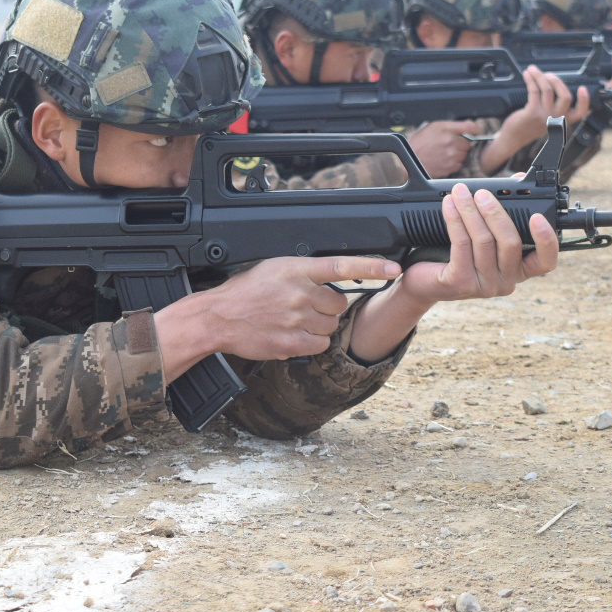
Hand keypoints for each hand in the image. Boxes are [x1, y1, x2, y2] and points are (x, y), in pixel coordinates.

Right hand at [155, 255, 400, 379]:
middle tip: (306, 306)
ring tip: (294, 321)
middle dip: (327, 307)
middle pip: (338, 304)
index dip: (371, 266)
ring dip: (319, 326)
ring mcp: (296, 319)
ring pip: (330, 327)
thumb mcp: (274, 269)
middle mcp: (299, 293)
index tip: (393, 268)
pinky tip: (293, 335)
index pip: (341, 265)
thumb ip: (304, 274)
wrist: (218, 317)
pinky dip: (311, 343)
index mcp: (295, 269)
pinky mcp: (291, 343)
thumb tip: (332, 282)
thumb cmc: (244, 292)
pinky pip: (320, 345)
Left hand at [347, 183, 559, 360]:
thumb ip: (502, 213)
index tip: (537, 216)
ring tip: (460, 192)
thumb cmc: (458, 256)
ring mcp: (484, 285)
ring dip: (470, 211)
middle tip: (481, 193)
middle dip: (495, 213)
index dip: (546, 240)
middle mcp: (506, 282)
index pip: (545, 262)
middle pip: (510, 243)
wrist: (424, 282)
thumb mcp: (483, 237)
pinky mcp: (461, 282)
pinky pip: (460, 244)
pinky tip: (449, 205)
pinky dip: (455, 220)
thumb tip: (516, 180)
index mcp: (519, 271)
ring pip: (483, 240)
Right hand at [406, 120, 476, 177]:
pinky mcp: (450, 169)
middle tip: (448, 143)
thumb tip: (474, 126)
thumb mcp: (435, 126)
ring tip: (444, 152)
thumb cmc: (420, 143)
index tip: (475, 131)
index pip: (471, 129)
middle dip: (460, 143)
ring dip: (457, 153)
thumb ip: (456, 125)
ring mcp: (452, 158)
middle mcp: (452, 146)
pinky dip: (453, 162)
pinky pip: (458, 165)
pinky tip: (443, 159)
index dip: (474, 130)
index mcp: (449, 133)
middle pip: (467, 144)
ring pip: (463, 155)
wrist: (410, 160)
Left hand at [481, 67, 590, 171]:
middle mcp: (556, 120)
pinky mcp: (532, 112)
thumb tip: (560, 87)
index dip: (584, 100)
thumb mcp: (549, 121)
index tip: (582, 88)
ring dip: (539, 76)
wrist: (515, 137)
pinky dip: (531, 79)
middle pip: (565, 95)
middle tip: (548, 74)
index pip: (580, 112)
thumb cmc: (531, 125)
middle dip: (557, 80)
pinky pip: (534, 90)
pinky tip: (527, 74)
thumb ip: (557, 110)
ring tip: (533, 69)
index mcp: (563, 121)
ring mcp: (545, 116)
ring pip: (548, 90)